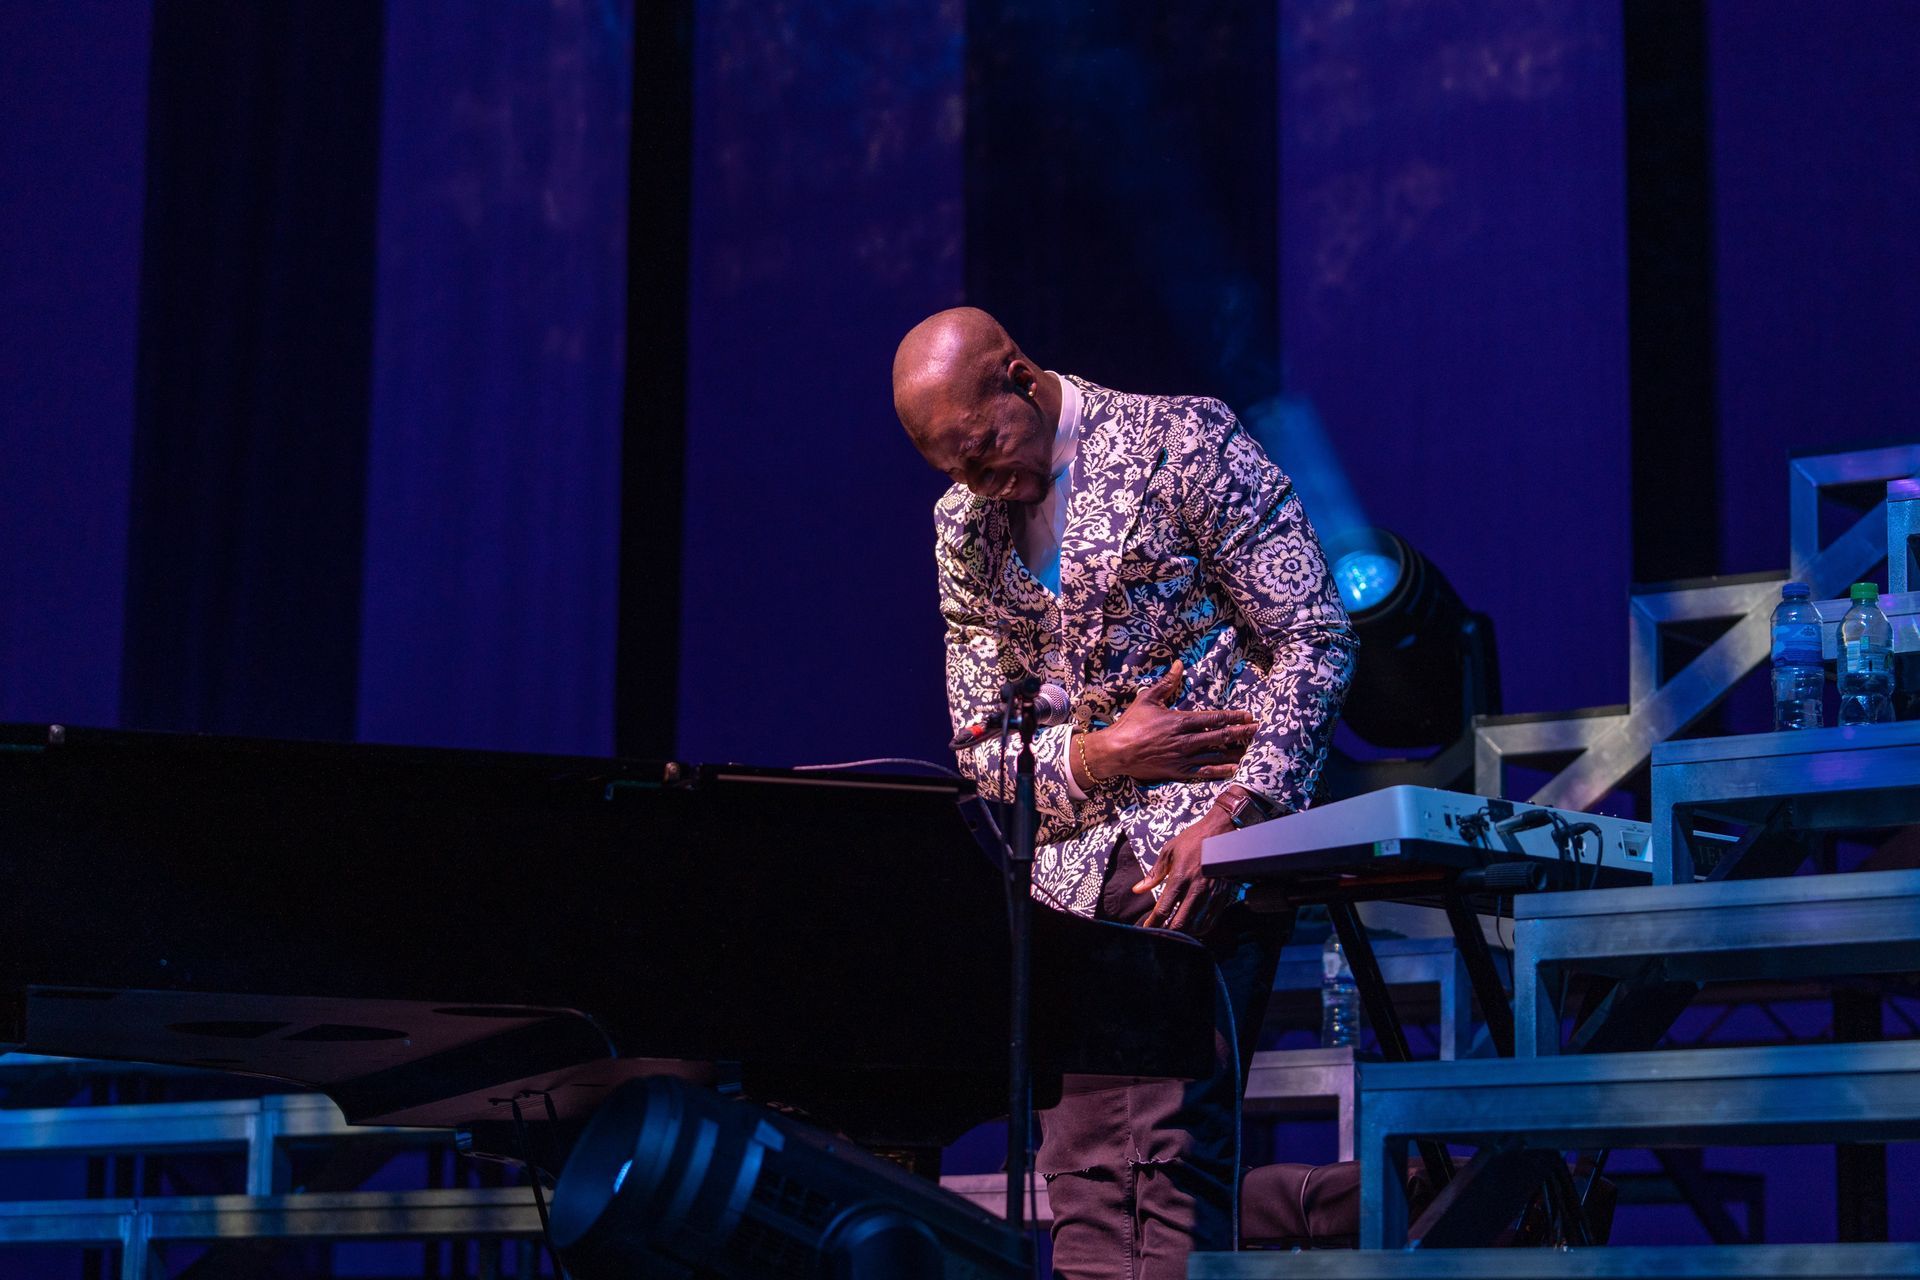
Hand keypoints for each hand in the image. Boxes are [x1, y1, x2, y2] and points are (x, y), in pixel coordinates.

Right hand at [1077, 660, 1255, 785]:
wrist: (1116, 751)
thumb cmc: (1131, 723)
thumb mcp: (1148, 698)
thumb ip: (1167, 682)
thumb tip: (1178, 664)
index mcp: (1181, 720)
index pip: (1214, 718)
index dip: (1234, 717)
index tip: (1248, 716)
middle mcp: (1186, 740)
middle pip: (1221, 736)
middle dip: (1242, 732)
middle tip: (1258, 730)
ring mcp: (1183, 757)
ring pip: (1216, 754)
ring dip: (1235, 751)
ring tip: (1251, 749)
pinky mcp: (1178, 771)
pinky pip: (1204, 771)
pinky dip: (1219, 769)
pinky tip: (1232, 768)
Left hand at [1135, 802, 1236, 932]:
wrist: (1221, 832)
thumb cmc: (1192, 841)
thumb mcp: (1169, 852)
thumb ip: (1154, 874)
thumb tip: (1137, 890)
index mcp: (1180, 877)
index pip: (1164, 909)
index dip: (1153, 923)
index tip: (1146, 929)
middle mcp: (1196, 889)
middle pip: (1181, 923)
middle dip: (1168, 932)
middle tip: (1160, 933)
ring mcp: (1211, 894)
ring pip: (1197, 926)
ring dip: (1184, 932)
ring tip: (1175, 930)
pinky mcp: (1222, 896)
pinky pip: (1211, 921)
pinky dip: (1199, 928)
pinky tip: (1192, 926)